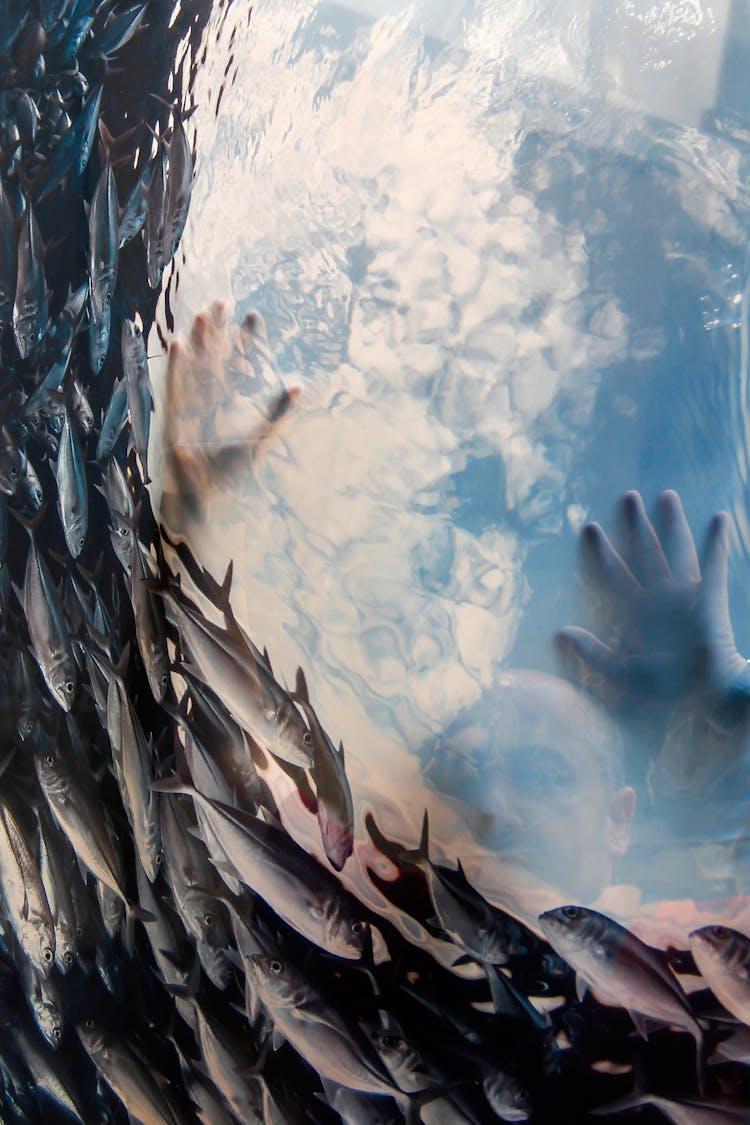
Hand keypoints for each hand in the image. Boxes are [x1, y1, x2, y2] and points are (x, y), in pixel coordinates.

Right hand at [160, 301, 299, 531]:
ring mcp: (192, 403)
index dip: (247, 341)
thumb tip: (299, 385)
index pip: (240, 364)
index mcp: (232, 400)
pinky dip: (176, 367)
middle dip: (219, 330)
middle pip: (215, 356)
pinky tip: (178, 345)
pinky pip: (174, 385)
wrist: (202, 495)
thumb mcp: (260, 437)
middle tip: (224, 301)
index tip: (254, 317)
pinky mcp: (175, 414)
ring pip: (195, 365)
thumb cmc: (229, 471)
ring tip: (203, 314)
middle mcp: (211, 397)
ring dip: (198, 341)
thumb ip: (278, 412)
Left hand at [557, 490, 748, 709]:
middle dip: (635, 526)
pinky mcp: (710, 598)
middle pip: (644, 552)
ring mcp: (685, 595)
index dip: (602, 553)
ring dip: (671, 524)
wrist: (706, 696)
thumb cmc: (667, 687)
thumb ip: (592, 653)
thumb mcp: (621, 672)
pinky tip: (718, 518)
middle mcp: (660, 598)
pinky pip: (713, 564)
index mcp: (637, 612)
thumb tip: (561, 632)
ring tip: (666, 495)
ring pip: (676, 550)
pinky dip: (716, 542)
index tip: (589, 527)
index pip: (614, 575)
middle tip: (627, 497)